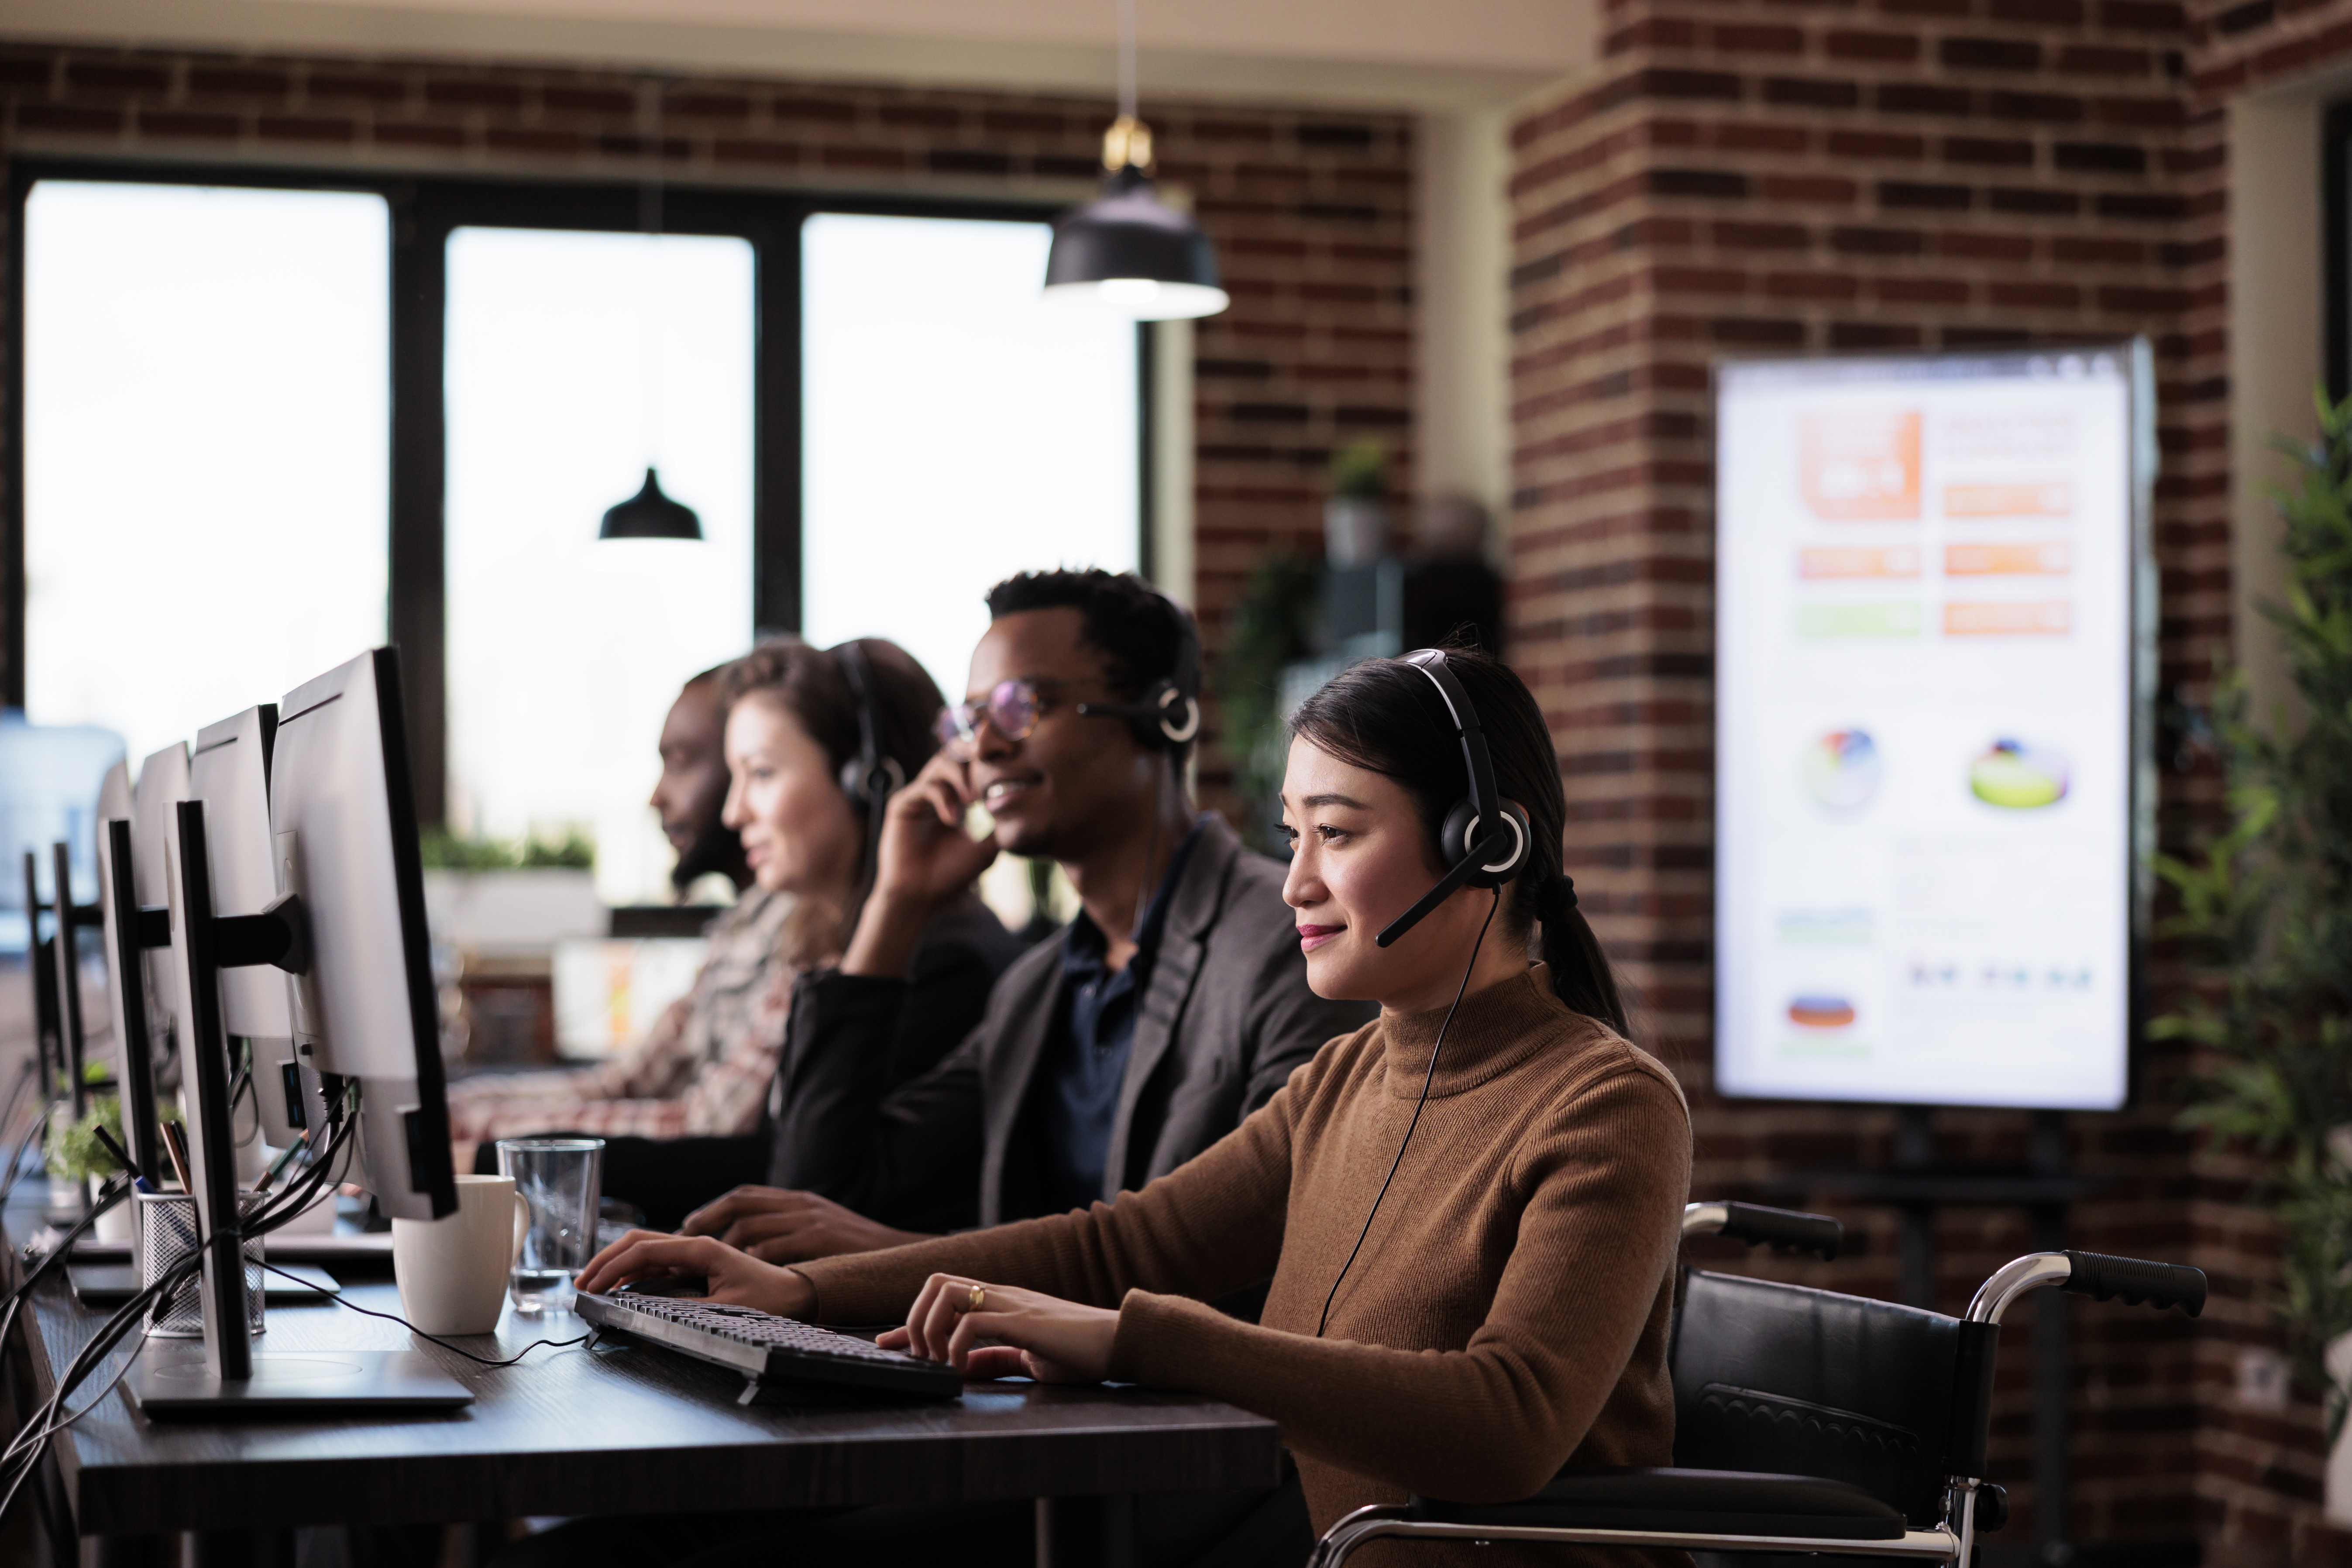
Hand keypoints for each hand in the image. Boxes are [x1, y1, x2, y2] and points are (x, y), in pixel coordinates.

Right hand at [573, 1228, 814, 1316]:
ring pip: (645, 1252)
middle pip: (639, 1243)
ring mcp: (693, 1255)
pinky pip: (657, 1265)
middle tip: (582, 1284)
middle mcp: (693, 1246)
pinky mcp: (695, 1266)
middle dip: (607, 1261)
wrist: (797, 1293)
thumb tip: (645, 1313)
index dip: (613, 1267)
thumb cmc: (769, 1298)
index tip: (591, 1286)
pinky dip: (633, 1273)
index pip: (644, 1250)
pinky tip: (620, 1288)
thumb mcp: (726, 1308)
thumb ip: (684, 1310)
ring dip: (616, 1267)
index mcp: (700, 1249)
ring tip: (593, 1286)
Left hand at [680, 1186, 933, 1263]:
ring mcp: (809, 1220)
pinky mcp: (818, 1240)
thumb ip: (790, 1226)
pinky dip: (754, 1262)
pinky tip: (746, 1276)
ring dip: (727, 1245)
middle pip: (740, 1204)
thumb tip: (750, 1243)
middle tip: (684, 1240)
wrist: (895, 1251)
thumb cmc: (854, 1247)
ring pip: (752, 1227)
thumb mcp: (821, 1225)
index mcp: (798, 1200)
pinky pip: (774, 1250)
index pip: (745, 1194)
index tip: (690, 1223)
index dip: (713, 1208)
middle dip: (707, 1220)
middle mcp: (799, 1204)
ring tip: (711, 1264)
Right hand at [843, 752, 999, 977]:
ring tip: (975, 799)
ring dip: (962, 777)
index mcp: (955, 797)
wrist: (921, 897)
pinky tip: (954, 820)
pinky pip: (926, 787)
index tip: (1011, 761)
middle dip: (975, 753)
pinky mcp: (903, 804)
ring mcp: (919, 795)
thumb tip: (1023, 807)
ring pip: (942, 762)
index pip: (972, 764)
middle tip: (993, 764)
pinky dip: (945, 798)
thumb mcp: (986, 848)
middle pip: (956, 752)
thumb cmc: (951, 875)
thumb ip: (1000, 825)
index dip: (989, 759)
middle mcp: (936, 790)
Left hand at [877, 1274, 1117, 1383]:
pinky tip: (959, 1369)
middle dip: (913, 1319)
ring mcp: (1012, 1303)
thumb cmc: (1078, 1353)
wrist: (1118, 1344)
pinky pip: (973, 1321)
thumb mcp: (1026, 1359)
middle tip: (918, 1357)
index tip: (887, 1345)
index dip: (908, 1322)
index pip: (943, 1297)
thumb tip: (957, 1371)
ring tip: (937, 1362)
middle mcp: (1002, 1294)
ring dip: (929, 1328)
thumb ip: (993, 1360)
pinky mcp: (1024, 1320)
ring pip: (947, 1292)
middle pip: (936, 1282)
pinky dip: (955, 1346)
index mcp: (1001, 1301)